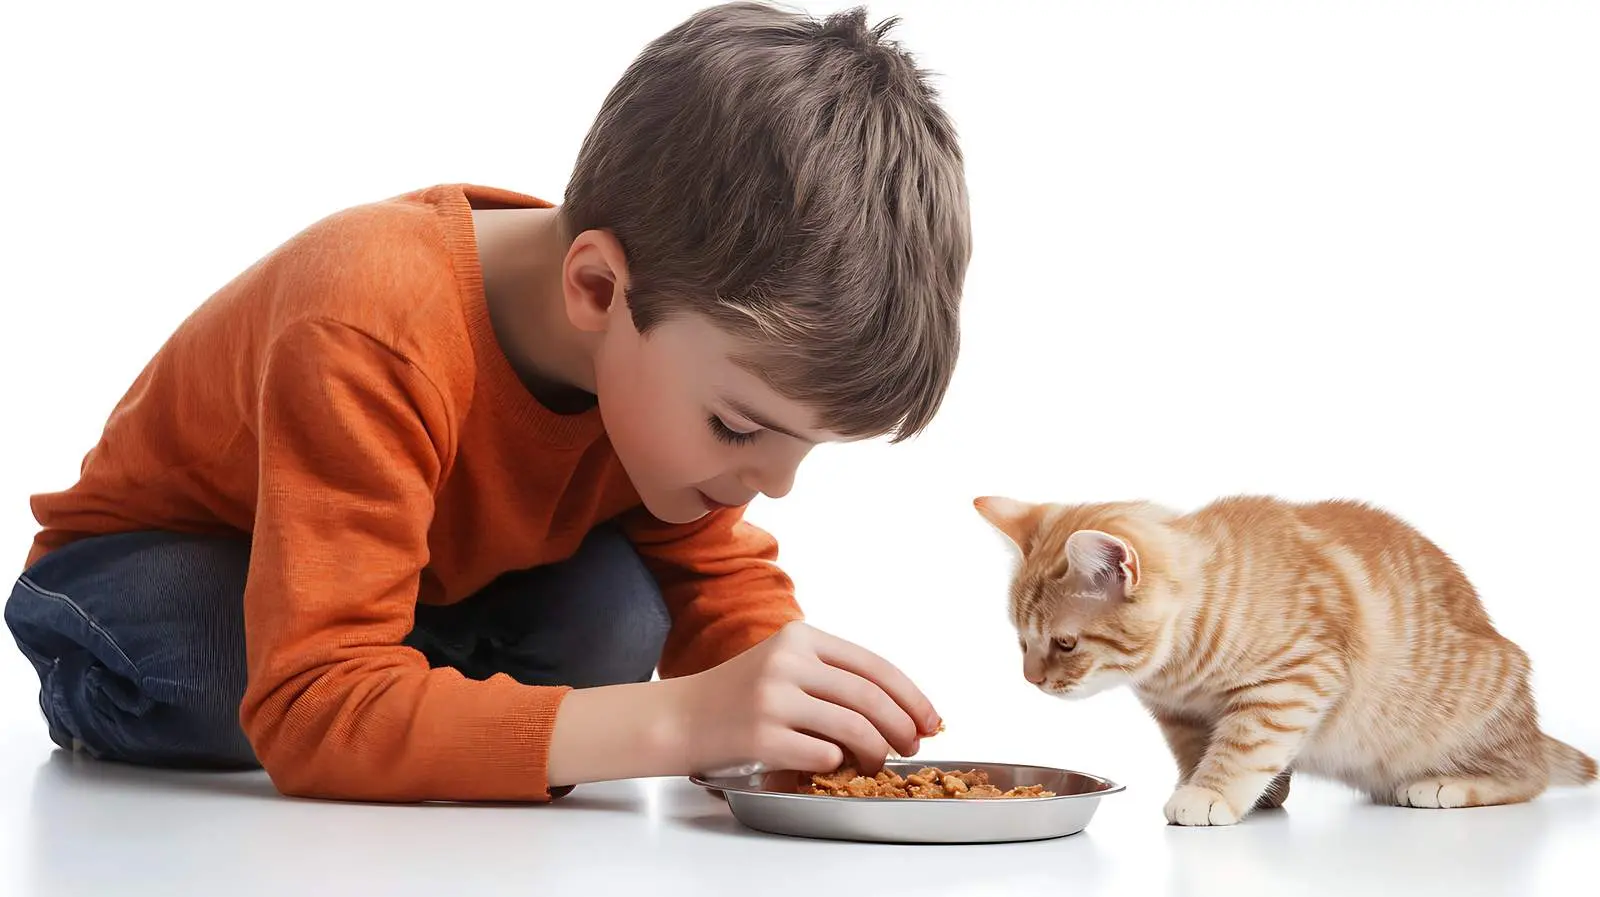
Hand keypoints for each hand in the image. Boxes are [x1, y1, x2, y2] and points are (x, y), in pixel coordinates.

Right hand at [663, 621, 941, 775]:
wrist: (680, 717)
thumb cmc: (739, 695)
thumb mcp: (784, 664)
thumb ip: (832, 674)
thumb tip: (902, 707)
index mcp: (799, 637)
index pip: (874, 665)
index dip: (911, 696)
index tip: (930, 720)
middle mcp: (787, 662)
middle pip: (870, 697)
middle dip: (902, 726)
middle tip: (912, 746)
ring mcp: (773, 698)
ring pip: (853, 728)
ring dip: (876, 751)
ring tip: (876, 762)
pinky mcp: (761, 736)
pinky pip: (822, 755)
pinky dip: (837, 765)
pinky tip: (832, 765)